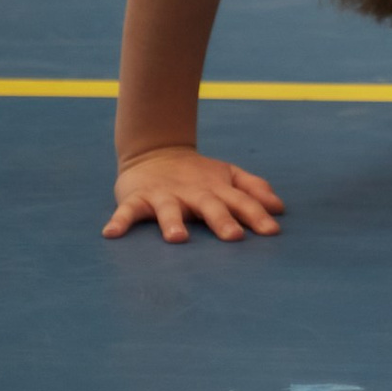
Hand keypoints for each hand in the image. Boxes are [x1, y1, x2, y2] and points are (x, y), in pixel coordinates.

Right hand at [105, 146, 285, 242]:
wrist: (156, 152)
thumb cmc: (199, 175)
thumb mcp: (229, 176)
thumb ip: (254, 190)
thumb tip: (280, 208)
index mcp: (217, 189)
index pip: (241, 202)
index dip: (257, 215)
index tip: (272, 231)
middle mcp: (193, 193)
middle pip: (210, 206)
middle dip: (222, 221)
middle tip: (234, 237)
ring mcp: (165, 195)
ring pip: (169, 209)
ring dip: (172, 222)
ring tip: (177, 238)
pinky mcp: (138, 198)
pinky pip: (127, 211)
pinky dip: (119, 221)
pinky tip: (111, 233)